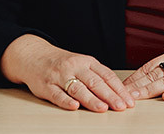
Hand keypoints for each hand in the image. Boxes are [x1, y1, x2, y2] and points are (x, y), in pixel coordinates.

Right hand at [0, 34, 135, 112]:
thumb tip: (118, 93)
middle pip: (95, 82)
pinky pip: (57, 94)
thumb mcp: (82, 64)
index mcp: (87, 61)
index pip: (106, 75)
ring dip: (91, 99)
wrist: (34, 56)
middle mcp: (75, 66)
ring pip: (78, 88)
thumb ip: (97, 76)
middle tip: (121, 107)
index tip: (129, 100)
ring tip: (103, 108)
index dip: (119, 88)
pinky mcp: (46, 86)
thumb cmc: (62, 63)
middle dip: (110, 96)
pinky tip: (74, 107)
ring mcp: (60, 76)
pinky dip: (66, 101)